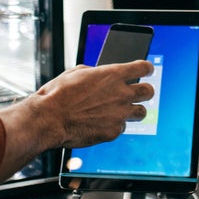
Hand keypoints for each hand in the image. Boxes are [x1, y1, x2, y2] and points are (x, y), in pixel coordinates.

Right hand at [34, 60, 154, 148]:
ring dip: (134, 111)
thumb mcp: (77, 72)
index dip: (146, 68)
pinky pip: (121, 128)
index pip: (143, 67)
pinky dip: (113, 125)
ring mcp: (119, 114)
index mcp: (113, 74)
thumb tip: (101, 76)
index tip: (147, 70)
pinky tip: (100, 123)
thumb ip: (96, 73)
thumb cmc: (58, 94)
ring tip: (122, 111)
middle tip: (140, 92)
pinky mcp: (114, 132)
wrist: (49, 119)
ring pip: (141, 113)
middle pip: (148, 91)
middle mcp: (121, 93)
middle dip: (146, 91)